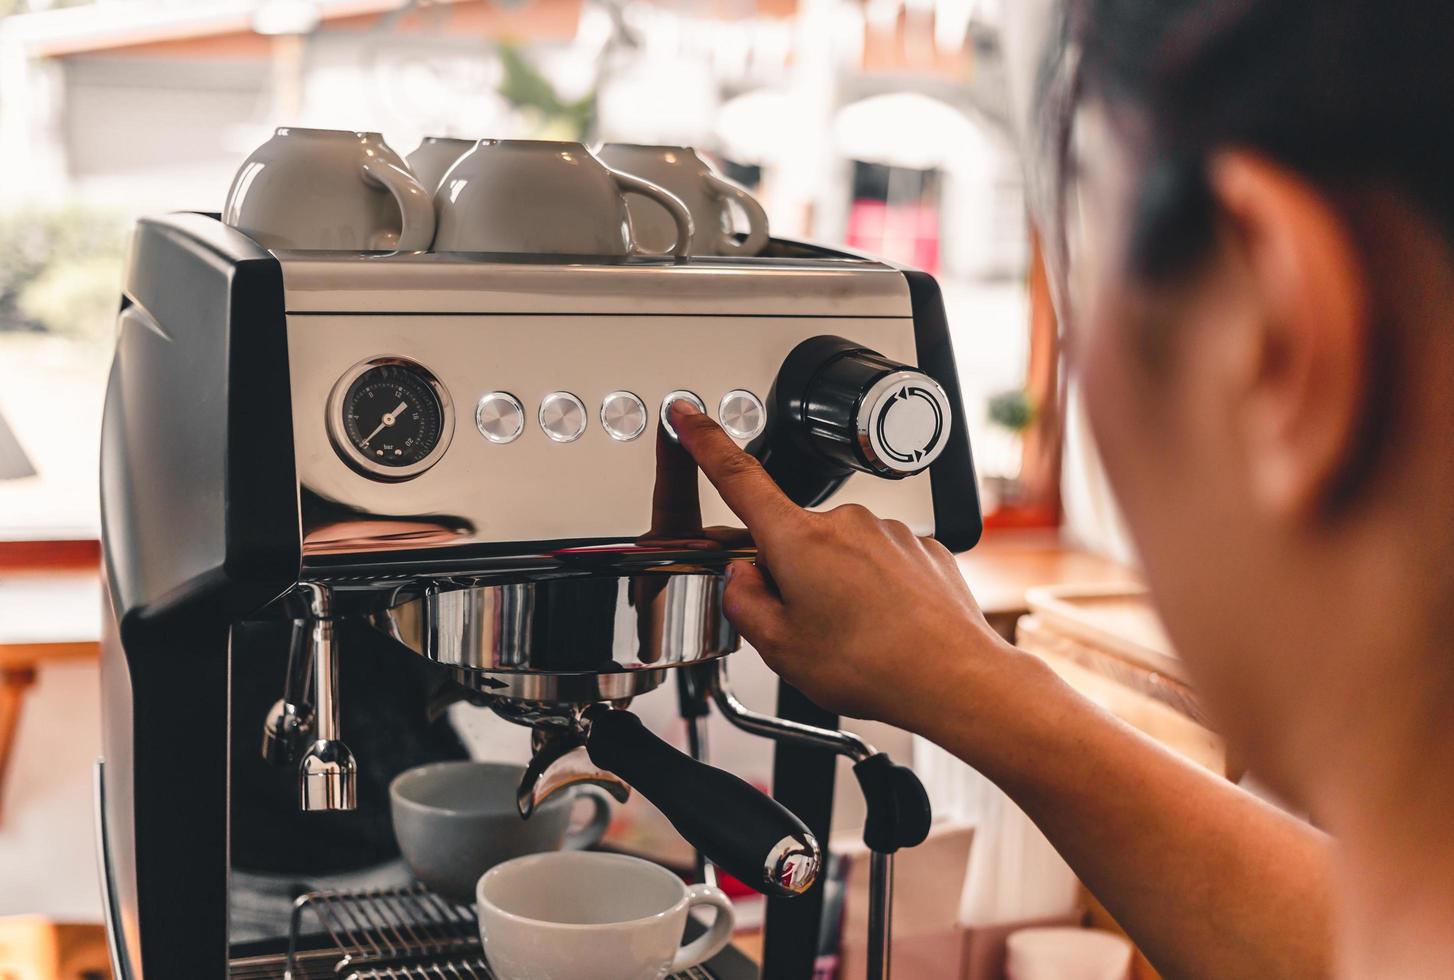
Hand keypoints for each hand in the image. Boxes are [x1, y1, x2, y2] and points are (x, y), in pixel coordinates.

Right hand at [668, 401, 1017, 732]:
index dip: (704, 442)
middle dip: (789, 576)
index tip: (687, 415)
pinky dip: (875, 594)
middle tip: (808, 628)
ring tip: (856, 638)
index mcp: (799, 540)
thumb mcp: (781, 648)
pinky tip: (886, 628)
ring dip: (836, 588)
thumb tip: (741, 580)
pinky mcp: (920, 548)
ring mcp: (887, 532)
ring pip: (838, 555)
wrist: (955, 679)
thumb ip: (745, 604)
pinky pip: (879, 565)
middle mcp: (845, 523)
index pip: (737, 477)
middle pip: (791, 538)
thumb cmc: (877, 666)